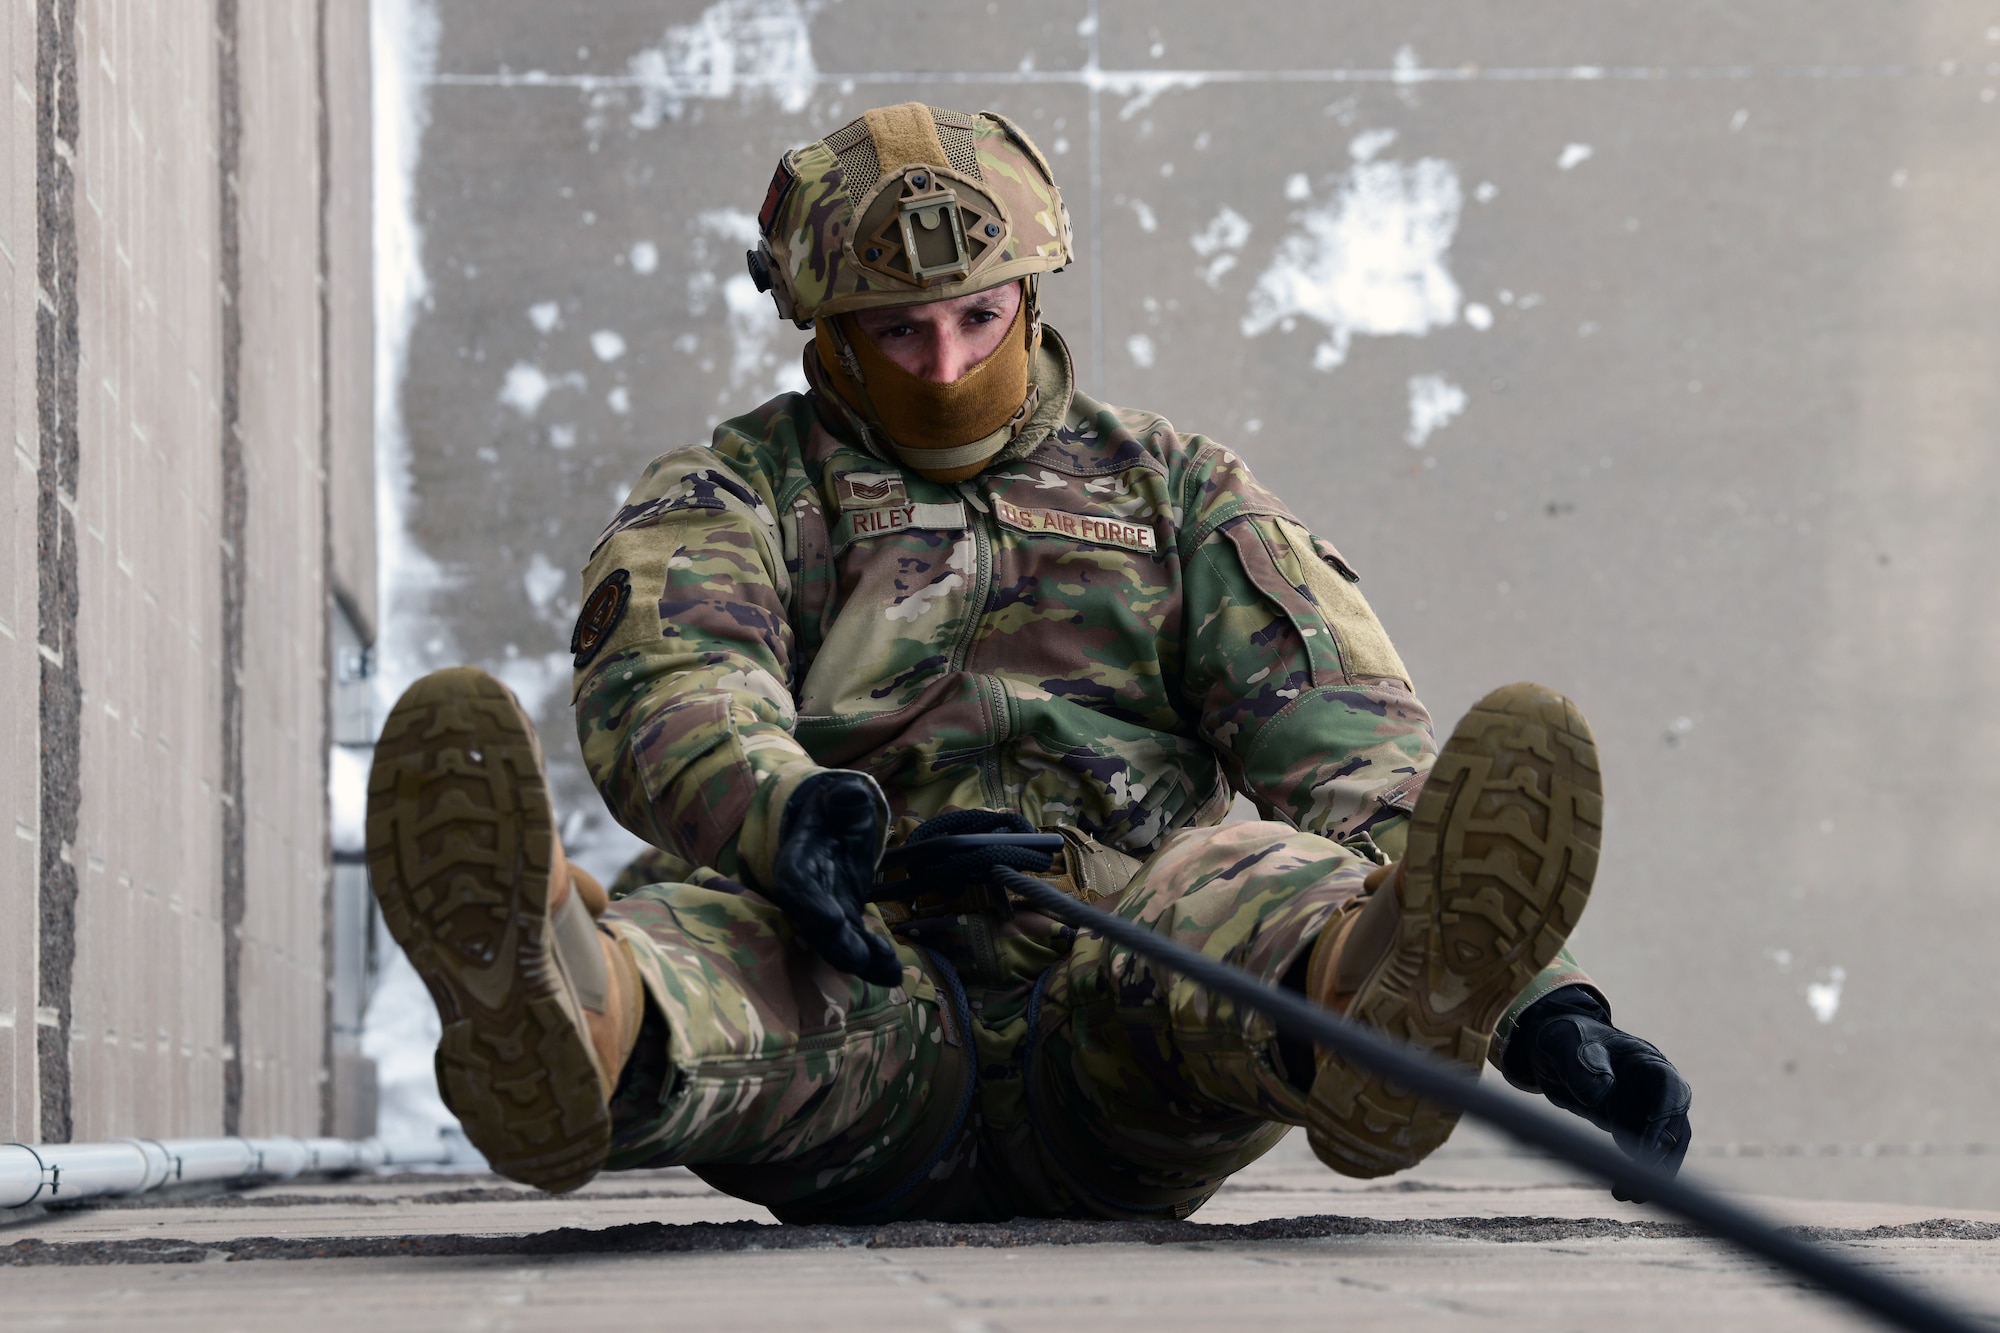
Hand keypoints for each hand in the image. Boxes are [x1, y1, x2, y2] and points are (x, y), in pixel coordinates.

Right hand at [769, 771, 901, 986]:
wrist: (832, 826)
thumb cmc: (834, 810)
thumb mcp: (840, 797)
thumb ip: (844, 798)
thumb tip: (850, 793)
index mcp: (799, 859)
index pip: (795, 883)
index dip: (808, 903)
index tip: (829, 918)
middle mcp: (806, 893)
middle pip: (812, 924)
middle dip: (835, 943)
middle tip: (857, 958)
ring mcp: (824, 911)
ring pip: (835, 942)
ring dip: (859, 960)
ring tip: (888, 972)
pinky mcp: (844, 922)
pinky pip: (855, 944)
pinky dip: (872, 960)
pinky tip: (892, 972)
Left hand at [1504, 985, 1692, 1202]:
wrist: (1553, 1047)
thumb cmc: (1563, 1039)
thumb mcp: (1563, 1045)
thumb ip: (1582, 1066)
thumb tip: (1602, 1095)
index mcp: (1644, 1060)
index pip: (1669, 1087)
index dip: (1664, 1117)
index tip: (1648, 1147)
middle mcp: (1653, 1087)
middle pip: (1674, 1123)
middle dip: (1663, 1156)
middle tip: (1642, 1182)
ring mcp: (1643, 1108)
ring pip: (1661, 1145)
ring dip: (1651, 1172)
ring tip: (1629, 1195)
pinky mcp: (1629, 1126)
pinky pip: (1640, 1153)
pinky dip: (1633, 1171)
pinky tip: (1621, 1191)